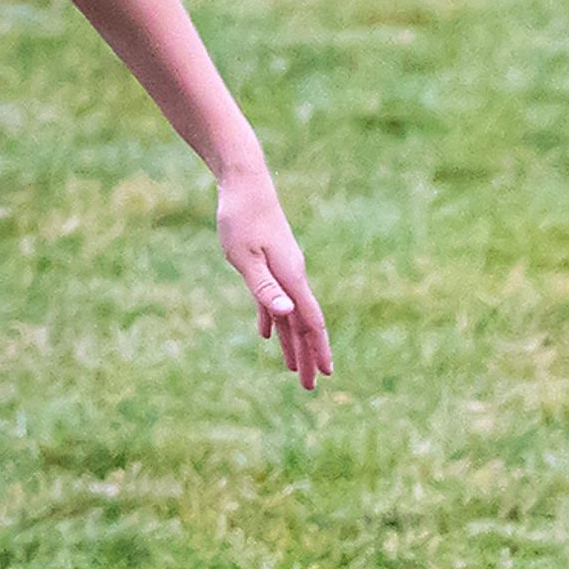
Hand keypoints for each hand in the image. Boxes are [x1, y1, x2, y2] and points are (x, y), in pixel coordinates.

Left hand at [215, 165, 333, 387]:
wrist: (245, 182)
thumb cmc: (241, 218)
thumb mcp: (245, 258)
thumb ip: (264, 289)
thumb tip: (286, 316)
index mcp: (290, 278)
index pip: (309, 321)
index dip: (319, 349)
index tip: (327, 374)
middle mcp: (292, 276)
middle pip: (303, 324)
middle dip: (308, 356)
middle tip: (311, 386)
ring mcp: (283, 270)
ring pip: (290, 315)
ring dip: (292, 343)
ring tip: (294, 370)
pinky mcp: (271, 262)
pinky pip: (274, 300)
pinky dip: (272, 320)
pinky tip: (266, 335)